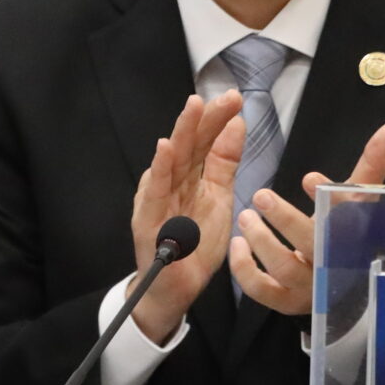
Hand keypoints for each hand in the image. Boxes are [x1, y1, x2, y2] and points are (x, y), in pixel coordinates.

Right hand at [128, 93, 245, 341]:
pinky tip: (165, 148)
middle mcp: (173, 182)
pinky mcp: (147, 219)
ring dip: (182, 133)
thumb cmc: (194, 242)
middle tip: (226, 97)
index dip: (219, 121)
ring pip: (172, 161)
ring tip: (193, 107)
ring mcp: (158, 198)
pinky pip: (154, 191)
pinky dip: (159, 169)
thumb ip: (225, 162)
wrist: (176, 287)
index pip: (206, 142)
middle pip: (190, 145)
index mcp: (192, 176)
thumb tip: (236, 123)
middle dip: (207, 119)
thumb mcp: (219, 197)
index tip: (237, 98)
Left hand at [230, 121, 384, 315]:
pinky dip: (246, 270)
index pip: (349, 218)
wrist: (343, 283)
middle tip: (261, 196)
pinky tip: (238, 245)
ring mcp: (311, 286)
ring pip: (286, 268)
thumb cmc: (346, 232)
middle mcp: (334, 263)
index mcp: (354, 236)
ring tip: (246, 217)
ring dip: (262, 241)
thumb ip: (372, 163)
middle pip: (314, 244)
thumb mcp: (356, 199)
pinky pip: (263, 291)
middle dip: (287, 220)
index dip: (331, 200)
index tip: (309, 179)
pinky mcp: (286, 301)